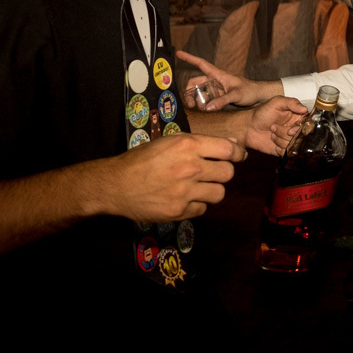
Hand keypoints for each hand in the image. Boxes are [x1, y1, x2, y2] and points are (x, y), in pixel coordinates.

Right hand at [100, 133, 241, 221]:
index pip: (229, 149)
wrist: (115, 185)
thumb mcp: (169, 142)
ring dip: (212, 190)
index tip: (237, 156)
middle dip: (223, 172)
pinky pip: (202, 209)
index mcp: (188, 146)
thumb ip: (200, 143)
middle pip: (228, 173)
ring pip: (219, 193)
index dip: (237, 153)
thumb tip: (231, 143)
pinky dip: (196, 205)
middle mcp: (190, 167)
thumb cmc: (142, 159)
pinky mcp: (179, 210)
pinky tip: (185, 199)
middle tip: (213, 173)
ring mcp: (185, 191)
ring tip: (199, 187)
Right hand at [177, 50, 279, 109]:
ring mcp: (216, 89)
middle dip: (190, 92)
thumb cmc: (250, 91)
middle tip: (191, 105)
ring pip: (199, 93)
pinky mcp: (218, 97)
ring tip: (203, 109)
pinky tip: (207, 110)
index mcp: (218, 74)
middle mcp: (214, 81)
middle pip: (195, 83)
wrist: (259, 97)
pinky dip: (204, 105)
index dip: (190, 58)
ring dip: (198, 101)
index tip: (179, 53)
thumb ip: (222, 101)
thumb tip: (207, 108)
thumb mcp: (237, 94)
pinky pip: (206, 100)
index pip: (201, 64)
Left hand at [246, 96, 307, 155]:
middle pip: (302, 136)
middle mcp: (297, 129)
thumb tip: (305, 109)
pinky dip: (279, 148)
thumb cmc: (262, 113)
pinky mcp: (285, 150)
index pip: (309, 125)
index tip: (291, 129)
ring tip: (271, 133)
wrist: (248, 127)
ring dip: (280, 140)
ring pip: (294, 145)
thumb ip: (291, 102)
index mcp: (298, 117)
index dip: (301, 128)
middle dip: (286, 133)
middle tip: (273, 127)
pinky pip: (288, 153)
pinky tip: (273, 142)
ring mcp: (291, 140)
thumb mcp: (276, 102)